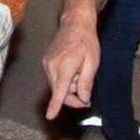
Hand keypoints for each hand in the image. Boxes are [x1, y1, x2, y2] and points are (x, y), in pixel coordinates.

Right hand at [42, 0, 103, 117]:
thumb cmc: (86, 41)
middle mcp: (52, 66)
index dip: (55, 105)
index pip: (60, 90)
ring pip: (58, 86)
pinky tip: (73, 70)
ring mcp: (47, 64)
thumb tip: (83, 98)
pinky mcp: (46, 62)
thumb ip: (86, 82)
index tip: (49, 116)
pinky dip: (65, 80)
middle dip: (73, 97)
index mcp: (65, 66)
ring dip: (70, 87)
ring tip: (81, 73)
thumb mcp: (92, 63)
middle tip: (87, 97)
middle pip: (60, 92)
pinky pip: (56, 79)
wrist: (75, 23)